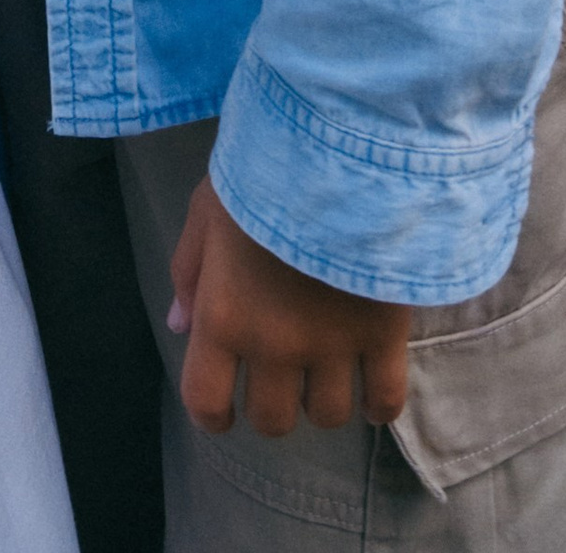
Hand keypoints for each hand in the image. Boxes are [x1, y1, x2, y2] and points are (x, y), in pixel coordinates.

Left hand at [168, 178, 412, 441]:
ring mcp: (332, 346)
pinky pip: (386, 400)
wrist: (336, 146)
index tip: (223, 411)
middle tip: (280, 379)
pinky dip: (380, 407)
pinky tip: (372, 392)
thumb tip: (179, 326)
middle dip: (272, 405)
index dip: (212, 416)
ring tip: (327, 373)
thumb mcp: (206, 209)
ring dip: (323, 401)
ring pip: (328, 415)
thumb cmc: (261, 169)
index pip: (206, 401)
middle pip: (273, 419)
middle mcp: (274, 345)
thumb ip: (188, 271)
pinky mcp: (384, 335)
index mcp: (223, 316)